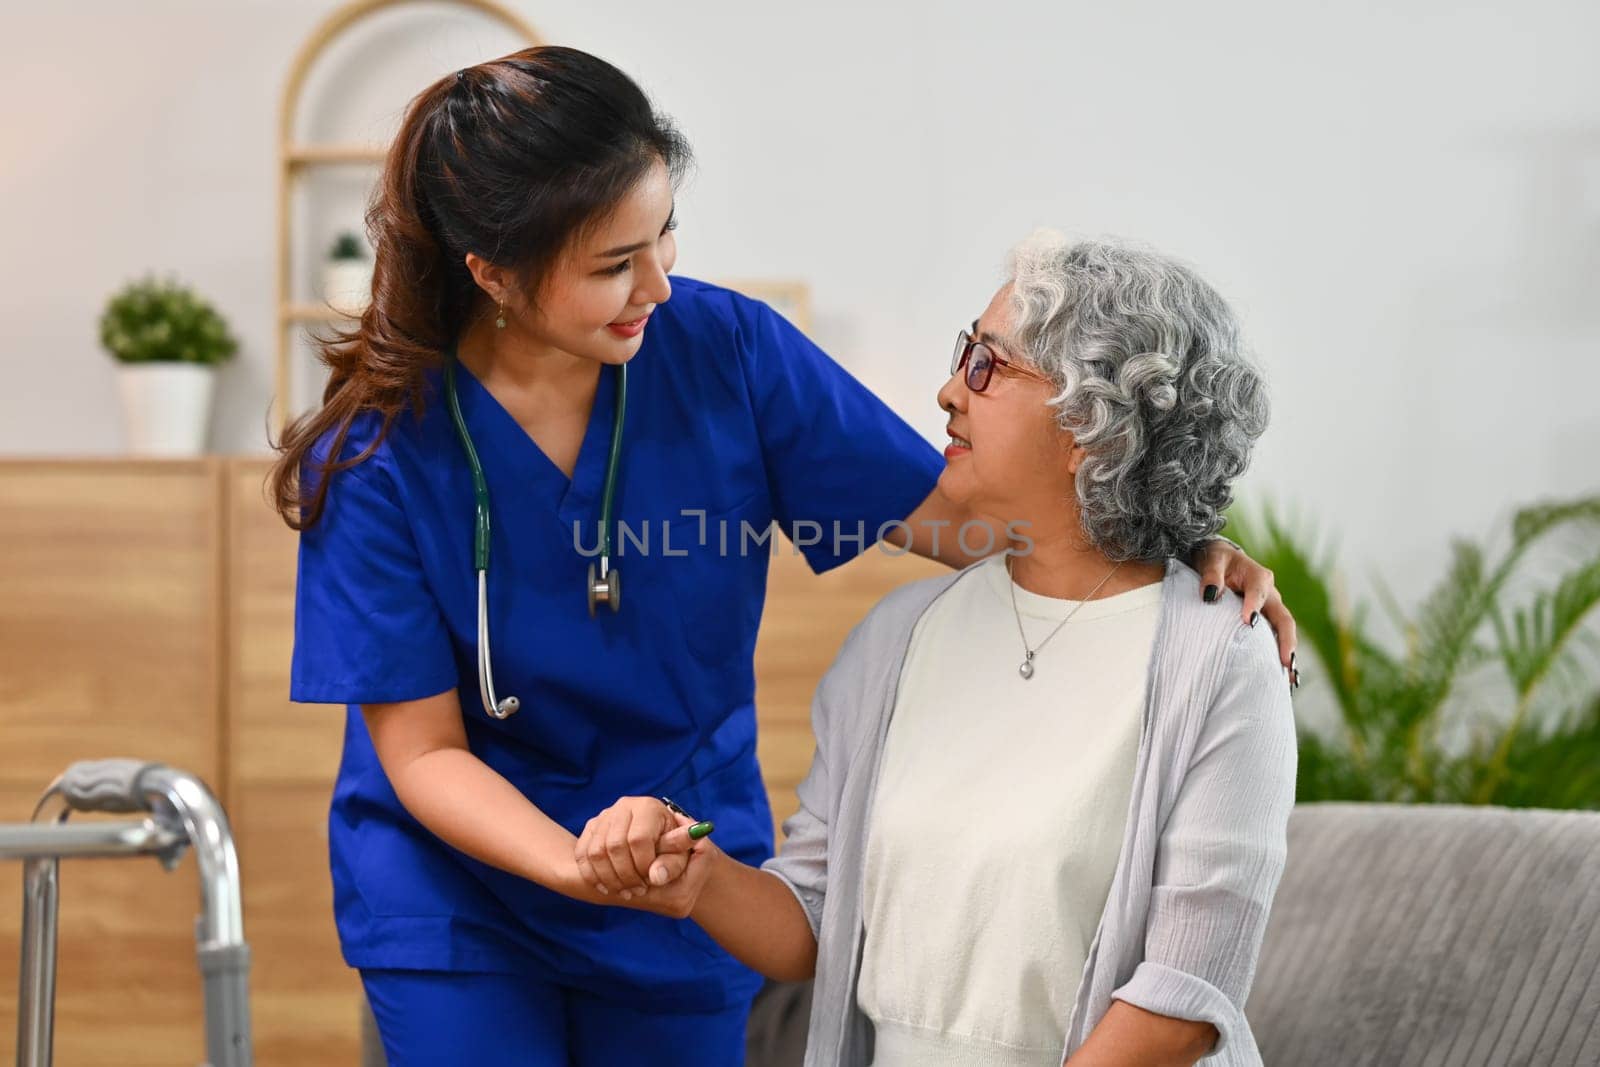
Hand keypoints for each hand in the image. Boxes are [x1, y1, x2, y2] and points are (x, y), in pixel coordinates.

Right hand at [573, 799, 715, 918]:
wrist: (658, 844)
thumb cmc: (673, 850)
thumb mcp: (682, 856)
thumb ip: (673, 864)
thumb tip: (656, 877)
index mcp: (650, 808)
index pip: (639, 839)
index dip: (643, 865)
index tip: (651, 880)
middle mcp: (625, 806)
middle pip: (614, 845)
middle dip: (625, 875)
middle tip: (638, 891)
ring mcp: (605, 815)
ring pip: (596, 852)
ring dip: (609, 879)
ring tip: (625, 892)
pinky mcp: (591, 827)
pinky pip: (582, 854)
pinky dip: (592, 875)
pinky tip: (607, 888)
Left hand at [1192, 539, 1298, 683]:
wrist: (1221, 561)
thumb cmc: (1216, 560)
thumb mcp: (1211, 561)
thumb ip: (1211, 576)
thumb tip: (1209, 594)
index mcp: (1259, 577)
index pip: (1258, 592)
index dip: (1253, 606)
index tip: (1247, 622)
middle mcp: (1271, 594)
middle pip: (1283, 618)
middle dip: (1286, 640)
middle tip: (1284, 661)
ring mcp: (1271, 609)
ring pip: (1284, 632)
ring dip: (1287, 652)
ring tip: (1289, 676)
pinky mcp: (1267, 620)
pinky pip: (1276, 638)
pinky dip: (1281, 655)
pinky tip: (1286, 677)